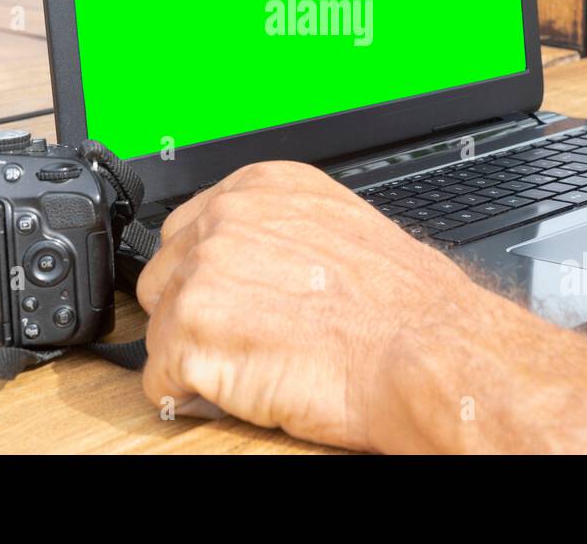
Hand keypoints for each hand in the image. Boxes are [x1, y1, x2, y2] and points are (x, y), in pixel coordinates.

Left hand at [135, 160, 477, 450]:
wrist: (426, 350)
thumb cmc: (401, 303)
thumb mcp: (337, 227)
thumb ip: (277, 231)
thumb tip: (247, 260)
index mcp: (258, 188)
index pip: (187, 230)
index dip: (206, 279)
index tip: (229, 304)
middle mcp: (224, 221)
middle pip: (163, 277)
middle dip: (193, 317)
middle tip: (244, 343)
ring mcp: (202, 276)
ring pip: (160, 332)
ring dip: (195, 359)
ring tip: (254, 369)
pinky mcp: (192, 336)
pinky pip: (160, 382)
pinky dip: (190, 399)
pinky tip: (241, 392)